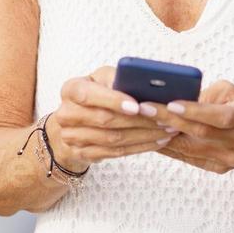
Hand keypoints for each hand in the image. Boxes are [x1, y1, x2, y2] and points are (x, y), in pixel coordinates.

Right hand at [47, 66, 175, 171]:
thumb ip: (119, 78)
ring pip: (113, 139)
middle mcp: (66, 114)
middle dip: (138, 120)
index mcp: (70, 89)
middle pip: (104, 120)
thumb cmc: (97, 92)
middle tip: (165, 117)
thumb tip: (146, 84)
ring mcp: (71, 137)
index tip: (138, 105)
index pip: (88, 95)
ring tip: (167, 130)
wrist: (76, 120)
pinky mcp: (82, 154)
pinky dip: (139, 147)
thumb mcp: (103, 78)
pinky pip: (115, 153)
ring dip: (144, 135)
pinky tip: (157, 141)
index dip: (113, 101)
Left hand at [147, 79, 233, 174]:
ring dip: (164, 136)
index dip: (194, 111)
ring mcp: (230, 158)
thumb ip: (206, 94)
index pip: (218, 116)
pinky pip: (190, 159)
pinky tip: (151, 138)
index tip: (170, 104)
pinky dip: (170, 149)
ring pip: (191, 149)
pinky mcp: (220, 168)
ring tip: (142, 123)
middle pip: (200, 133)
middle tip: (143, 109)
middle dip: (169, 120)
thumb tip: (172, 96)